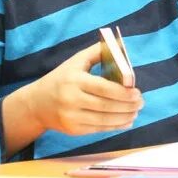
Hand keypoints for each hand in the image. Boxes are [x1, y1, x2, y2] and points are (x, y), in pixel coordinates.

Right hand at [22, 42, 143, 136]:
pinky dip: (114, 127)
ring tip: (136, 112)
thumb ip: (98, 52)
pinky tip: (126, 121)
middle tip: (141, 103)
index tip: (137, 92)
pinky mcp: (72, 130)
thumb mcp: (76, 61)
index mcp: (74, 80)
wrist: (36, 104)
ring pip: (103, 120)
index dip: (122, 92)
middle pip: (105, 106)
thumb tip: (121, 46)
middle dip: (127, 106)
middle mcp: (71, 100)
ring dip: (124, 118)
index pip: (103, 88)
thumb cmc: (62, 78)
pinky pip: (97, 129)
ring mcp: (71, 117)